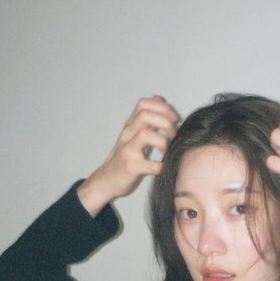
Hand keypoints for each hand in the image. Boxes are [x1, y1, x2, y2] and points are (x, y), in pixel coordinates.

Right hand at [78, 95, 178, 215]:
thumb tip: (159, 99)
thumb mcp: (133, 135)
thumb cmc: (123, 158)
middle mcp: (127, 135)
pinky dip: (160, 166)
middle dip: (164, 121)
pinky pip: (149, 165)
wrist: (105, 181)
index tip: (174, 119)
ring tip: (166, 150)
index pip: (143, 104)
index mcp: (129, 126)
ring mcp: (127, 151)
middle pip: (145, 115)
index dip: (162, 107)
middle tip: (174, 134)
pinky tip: (164, 167)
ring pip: (145, 134)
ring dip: (162, 141)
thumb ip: (147, 119)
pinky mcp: (130, 168)